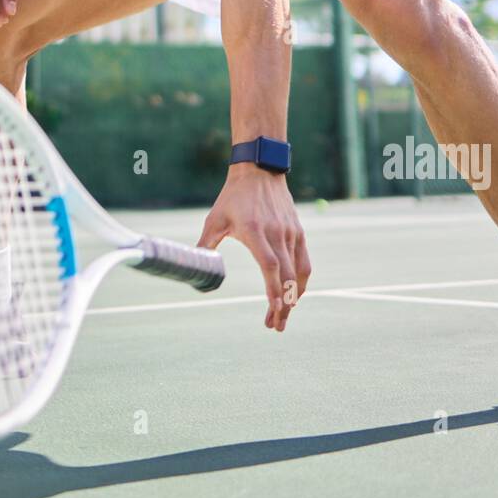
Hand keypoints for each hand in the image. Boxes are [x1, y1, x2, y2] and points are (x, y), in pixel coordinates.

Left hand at [198, 164, 311, 330]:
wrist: (259, 171)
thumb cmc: (233, 197)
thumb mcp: (215, 219)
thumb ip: (205, 245)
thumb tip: (192, 268)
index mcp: (255, 231)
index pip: (269, 266)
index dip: (273, 290)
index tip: (273, 310)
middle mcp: (276, 233)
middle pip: (286, 276)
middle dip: (283, 305)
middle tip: (276, 326)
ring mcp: (290, 233)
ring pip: (299, 272)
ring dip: (294, 297)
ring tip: (285, 316)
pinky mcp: (298, 232)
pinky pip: (304, 262)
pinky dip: (301, 281)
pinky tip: (294, 294)